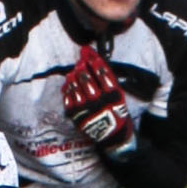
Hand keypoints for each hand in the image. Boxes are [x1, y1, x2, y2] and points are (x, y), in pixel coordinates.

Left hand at [59, 44, 140, 160]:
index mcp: (113, 95)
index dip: (94, 59)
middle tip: (80, 62)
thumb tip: (91, 60)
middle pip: (87, 79)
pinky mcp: (77, 117)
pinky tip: (69, 83)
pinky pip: (69, 99)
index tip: (88, 51)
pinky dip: (68, 89)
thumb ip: (107, 80)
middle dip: (82, 67)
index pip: (102, 73)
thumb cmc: (115, 112)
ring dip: (74, 77)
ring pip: (76, 88)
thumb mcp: (119, 96)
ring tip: (73, 72)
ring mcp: (87, 110)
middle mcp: (100, 102)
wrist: (113, 136)